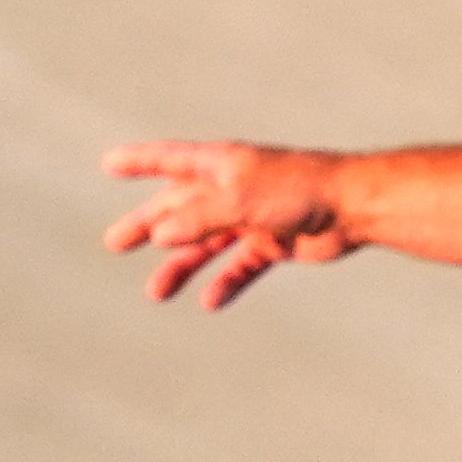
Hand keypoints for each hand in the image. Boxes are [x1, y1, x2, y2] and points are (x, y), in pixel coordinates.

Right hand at [99, 139, 353, 311]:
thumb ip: (197, 218)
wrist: (352, 208)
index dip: (139, 161)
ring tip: (157, 292)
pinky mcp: (273, 243)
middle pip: (179, 208)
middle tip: (115, 243)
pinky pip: (241, 266)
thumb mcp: (238, 202)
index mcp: (220, 165)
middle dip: (147, 225)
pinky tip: (210, 302)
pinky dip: (226, 282)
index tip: (109, 163)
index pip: (169, 159)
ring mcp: (251, 217)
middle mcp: (231, 188)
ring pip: (206, 243)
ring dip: (182, 266)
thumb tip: (159, 236)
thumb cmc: (296, 190)